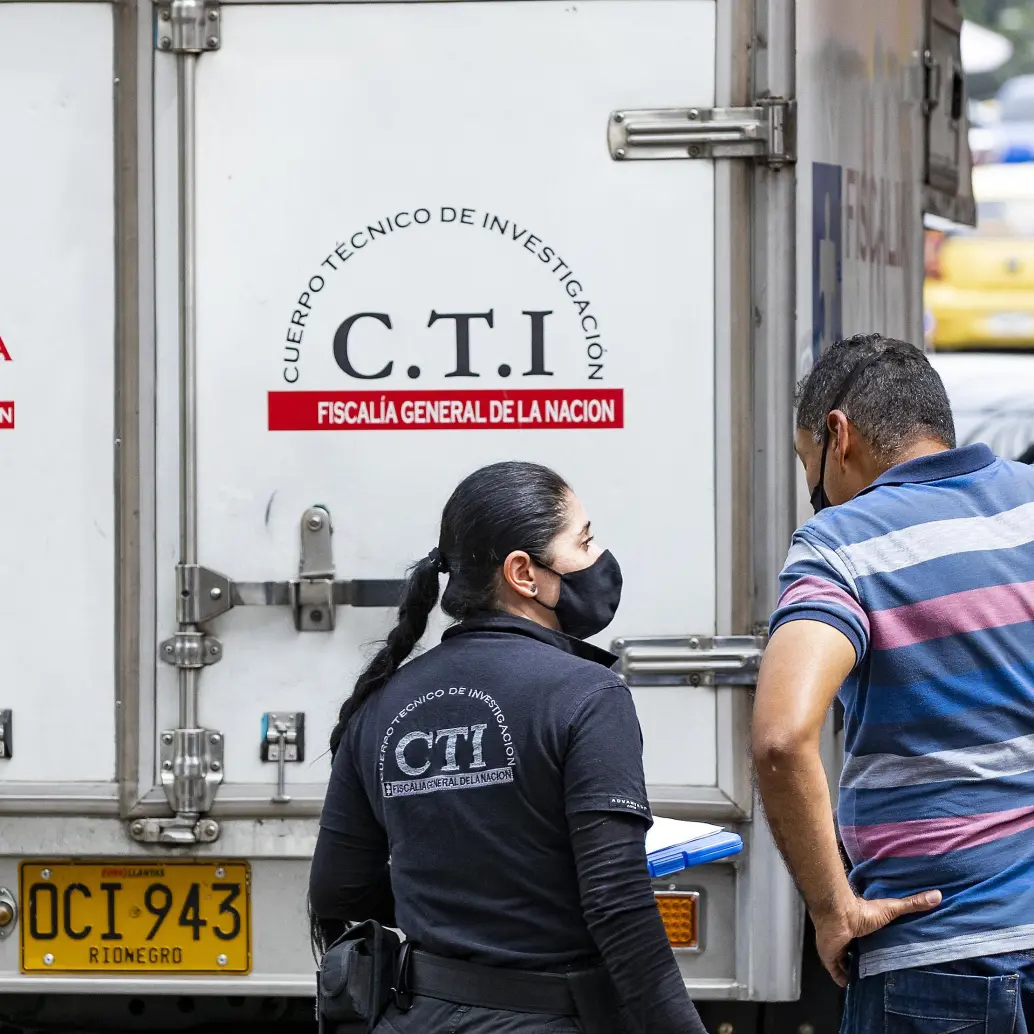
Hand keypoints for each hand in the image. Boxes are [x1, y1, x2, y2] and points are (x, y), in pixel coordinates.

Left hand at [813, 890, 941, 986]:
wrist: (838, 917)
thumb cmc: (863, 912)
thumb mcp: (891, 908)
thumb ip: (912, 904)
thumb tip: (938, 895)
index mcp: (861, 926)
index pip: (868, 937)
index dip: (874, 944)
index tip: (884, 952)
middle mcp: (849, 936)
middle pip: (856, 949)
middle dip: (863, 957)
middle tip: (876, 970)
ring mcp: (838, 946)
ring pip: (844, 960)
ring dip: (852, 968)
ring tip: (864, 981)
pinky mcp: (829, 957)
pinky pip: (835, 970)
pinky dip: (840, 977)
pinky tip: (847, 985)